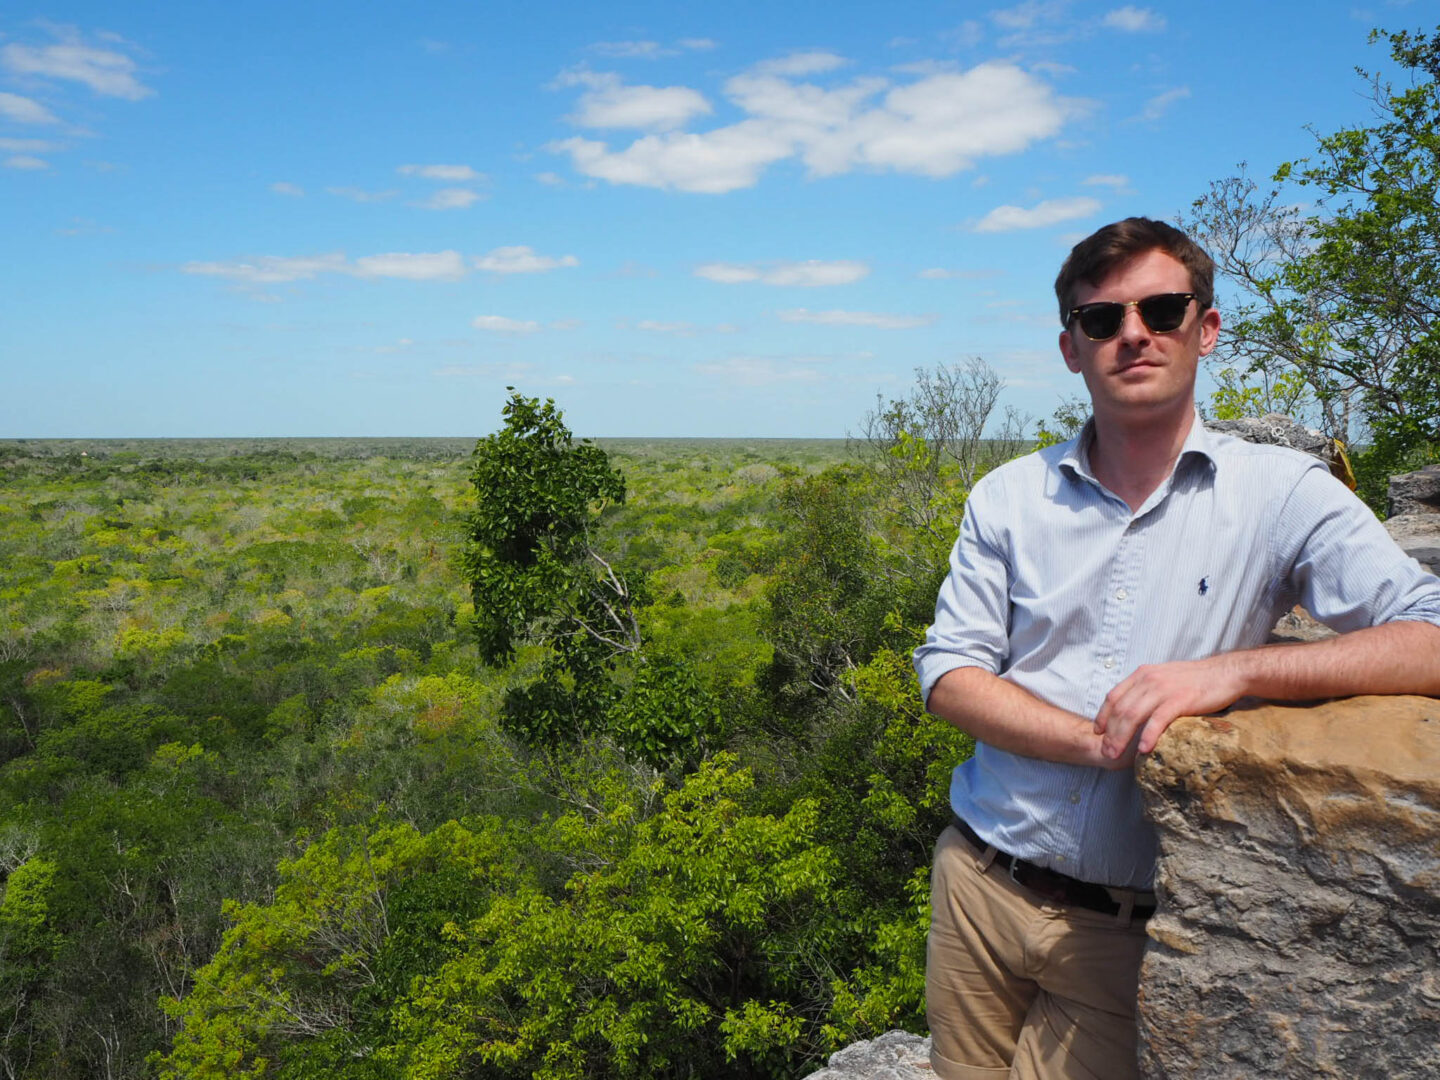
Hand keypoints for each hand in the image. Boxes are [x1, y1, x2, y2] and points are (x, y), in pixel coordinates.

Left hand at [1093, 656, 1246, 759]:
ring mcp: (1164, 689)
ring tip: (1115, 754)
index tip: (1098, 732)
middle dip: (1109, 733)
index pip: (1113, 696)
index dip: (1103, 715)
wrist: (1225, 673)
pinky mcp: (1180, 699)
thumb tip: (1133, 707)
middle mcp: (1149, 679)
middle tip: (1105, 751)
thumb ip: (1147, 689)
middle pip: (1120, 709)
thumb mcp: (1164, 678)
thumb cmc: (1196, 680)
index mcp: (1142, 674)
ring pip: (1133, 715)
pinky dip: (1148, 735)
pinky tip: (1143, 749)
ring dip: (1121, 737)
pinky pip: (1158, 719)